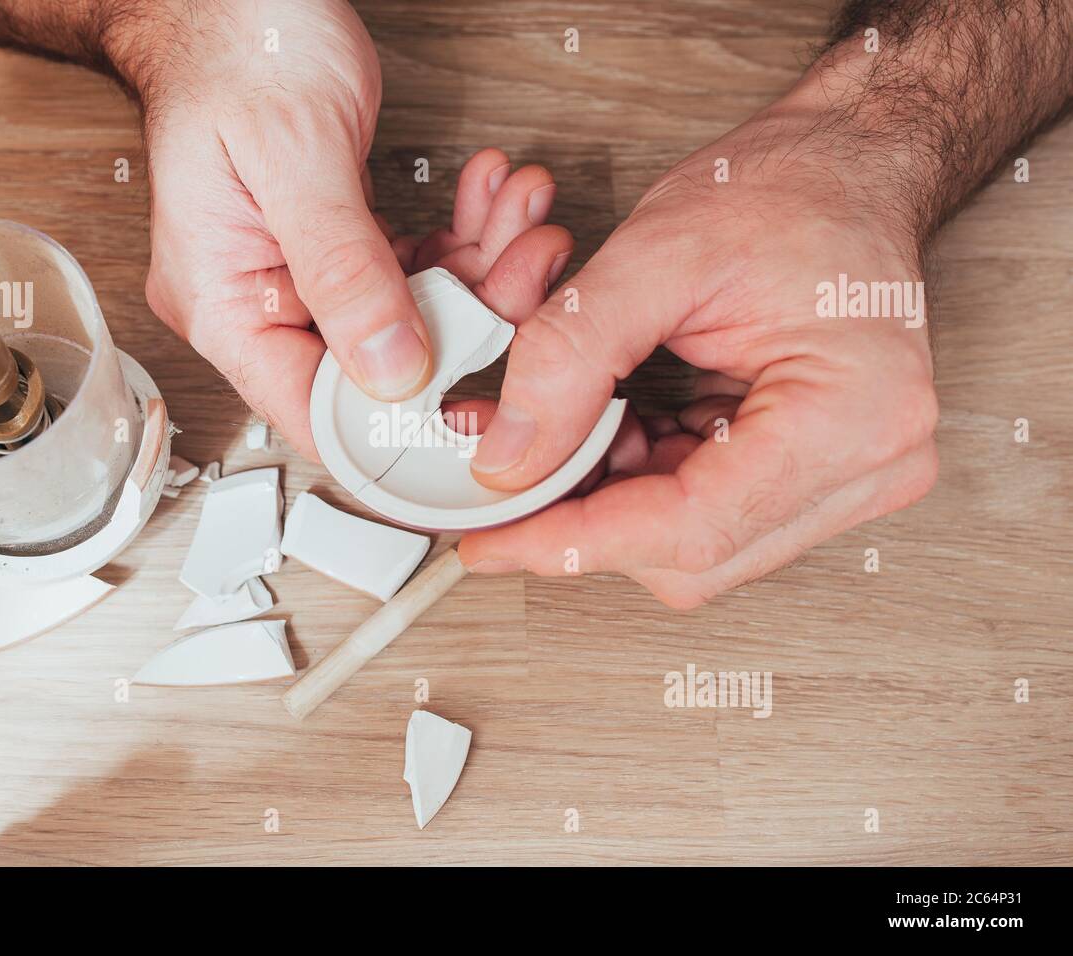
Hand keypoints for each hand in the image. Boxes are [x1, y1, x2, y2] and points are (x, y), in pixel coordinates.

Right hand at [122, 0, 566, 457]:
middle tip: (530, 264)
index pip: (313, 409)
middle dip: (469, 318)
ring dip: (481, 269)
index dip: (402, 421)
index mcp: (222, 303)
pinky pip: (413, 271)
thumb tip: (392, 370)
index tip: (485, 399)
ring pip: (411, 317)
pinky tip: (494, 201)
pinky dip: (463, 240)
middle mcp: (258, 302)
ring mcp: (300, 278)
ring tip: (525, 216)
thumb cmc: (238, 48)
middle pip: (378, 367)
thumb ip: (343, 270)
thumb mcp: (295, 157)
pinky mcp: (339, 251)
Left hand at [459, 94, 939, 607]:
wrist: (850, 167)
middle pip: (691, 553)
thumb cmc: (790, 189)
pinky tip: (611, 428)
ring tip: (564, 428)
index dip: (573, 540)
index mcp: (853, 416)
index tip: (489, 539)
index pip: (692, 528)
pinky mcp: (819, 474)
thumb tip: (506, 458)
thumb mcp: (659, 252)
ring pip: (691, 543)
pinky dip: (639, 481)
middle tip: (503, 479)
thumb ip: (568, 354)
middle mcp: (869, 466)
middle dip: (582, 518)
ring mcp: (851, 478)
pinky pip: (706, 512)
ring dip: (609, 498)